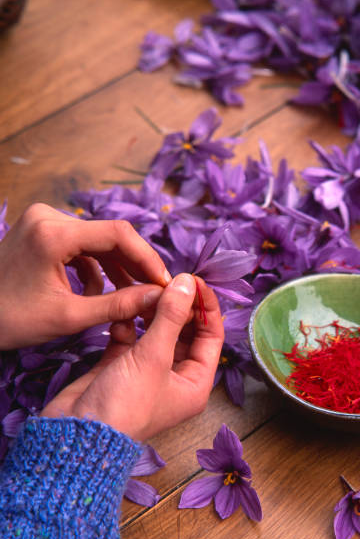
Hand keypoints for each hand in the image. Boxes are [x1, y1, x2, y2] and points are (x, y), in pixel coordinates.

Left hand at [0, 203, 170, 349]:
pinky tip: (98, 292)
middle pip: (111, 235)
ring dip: (118, 269)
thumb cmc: (10, 320)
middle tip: (155, 291)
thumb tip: (159, 298)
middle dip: (135, 265)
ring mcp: (44, 221)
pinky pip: (83, 245)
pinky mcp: (42, 231)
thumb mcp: (69, 317)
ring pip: (99, 241)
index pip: (118, 234)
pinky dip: (96, 267)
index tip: (165, 283)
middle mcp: (49, 217)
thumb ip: (119, 306)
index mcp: (53, 233)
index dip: (148, 258)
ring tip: (131, 297)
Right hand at [41, 274, 223, 440]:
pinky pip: (131, 338)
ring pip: (157, 332)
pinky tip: (121, 315)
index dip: (205, 307)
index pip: (212, 336)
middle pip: (185, 332)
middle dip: (177, 307)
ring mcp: (148, 371)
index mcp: (195, 382)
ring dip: (151, 312)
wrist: (75, 435)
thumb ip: (172, 316)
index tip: (194, 280)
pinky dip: (127, 325)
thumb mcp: (154, 357)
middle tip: (165, 282)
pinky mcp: (121, 366)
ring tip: (143, 292)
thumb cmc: (124, 404)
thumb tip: (188, 282)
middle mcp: (176, 377)